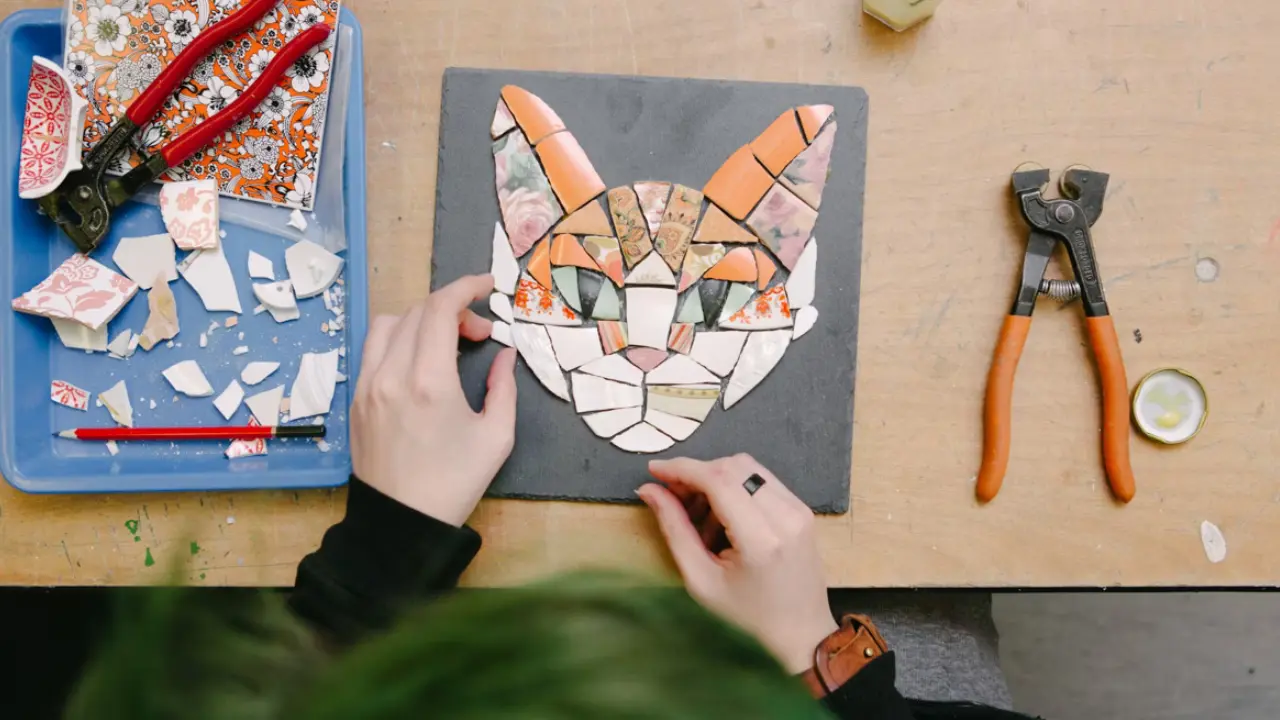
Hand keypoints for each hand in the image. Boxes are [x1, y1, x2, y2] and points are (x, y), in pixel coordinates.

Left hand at [351, 274, 516, 525]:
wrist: (402, 523)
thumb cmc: (454, 483)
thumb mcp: (496, 436)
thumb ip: (504, 387)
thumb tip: (504, 355)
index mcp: (429, 381)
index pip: (441, 309)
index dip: (466, 288)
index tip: (487, 287)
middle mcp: (391, 374)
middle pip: (416, 311)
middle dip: (452, 309)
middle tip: (479, 334)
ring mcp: (367, 386)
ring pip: (388, 324)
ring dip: (420, 320)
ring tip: (444, 345)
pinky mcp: (355, 399)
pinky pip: (372, 350)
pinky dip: (398, 340)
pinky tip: (418, 363)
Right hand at [637, 455, 836, 673]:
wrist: (801, 632)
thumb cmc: (747, 615)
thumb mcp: (701, 580)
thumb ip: (674, 529)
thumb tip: (649, 490)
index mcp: (761, 539)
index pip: (718, 479)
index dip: (682, 469)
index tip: (655, 470)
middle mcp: (785, 516)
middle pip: (732, 466)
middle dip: (696, 474)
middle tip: (674, 498)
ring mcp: (798, 509)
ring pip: (747, 467)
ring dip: (716, 480)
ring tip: (701, 518)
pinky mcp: (802, 508)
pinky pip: (761, 480)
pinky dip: (735, 488)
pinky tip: (723, 518)